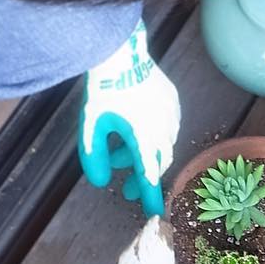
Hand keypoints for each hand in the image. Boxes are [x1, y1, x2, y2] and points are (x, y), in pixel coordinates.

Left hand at [78, 20, 180, 216]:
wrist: (121, 51)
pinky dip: (155, 136)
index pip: (149, 173)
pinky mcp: (172, 98)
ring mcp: (171, 111)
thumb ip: (94, 156)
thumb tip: (101, 182)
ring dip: (145, 153)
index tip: (154, 211)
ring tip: (121, 151)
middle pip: (157, 160)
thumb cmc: (104, 88)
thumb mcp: (92, 125)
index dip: (151, 194)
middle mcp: (164, 126)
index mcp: (145, 136)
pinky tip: (137, 131)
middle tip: (125, 187)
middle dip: (142, 175)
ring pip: (163, 143)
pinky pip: (168, 125)